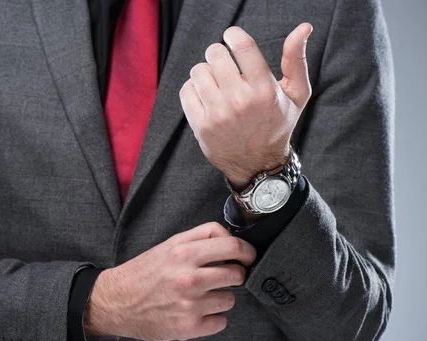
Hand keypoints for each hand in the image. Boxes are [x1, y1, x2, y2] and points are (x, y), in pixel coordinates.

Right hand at [83, 222, 255, 340]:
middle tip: (223, 277)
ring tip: (200, 296)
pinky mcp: (188, 327)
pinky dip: (212, 318)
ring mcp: (189, 304)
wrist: (116, 301)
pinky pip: (220, 322)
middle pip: (237, 274)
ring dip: (220, 298)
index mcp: (184, 253)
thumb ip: (200, 237)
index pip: (233, 247)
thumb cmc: (143, 272)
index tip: (248, 257)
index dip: (247, 252)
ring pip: (230, 300)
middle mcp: (189, 278)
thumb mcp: (169, 244)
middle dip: (235, 275)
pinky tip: (195, 312)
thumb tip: (232, 240)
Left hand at [179, 23, 312, 190]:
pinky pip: (186, 91)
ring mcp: (218, 115)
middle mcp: (240, 102)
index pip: (242, 46)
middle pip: (215, 54)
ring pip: (198, 71)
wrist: (258, 164)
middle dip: (219, 54)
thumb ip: (296, 59)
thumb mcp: (296, 94)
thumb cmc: (278, 123)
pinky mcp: (201, 126)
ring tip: (216, 82)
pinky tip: (206, 95)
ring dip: (206, 72)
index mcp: (264, 90)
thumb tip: (304, 27)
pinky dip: (193, 89)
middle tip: (225, 64)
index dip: (233, 35)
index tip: (231, 36)